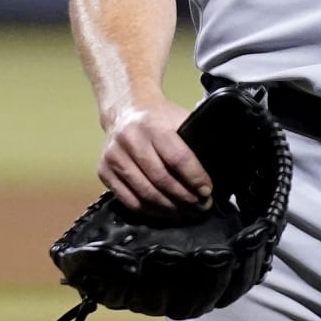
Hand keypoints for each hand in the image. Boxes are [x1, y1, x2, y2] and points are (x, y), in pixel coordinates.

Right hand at [97, 96, 213, 212]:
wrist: (126, 108)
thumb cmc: (158, 118)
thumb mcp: (179, 119)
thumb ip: (194, 141)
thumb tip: (216, 168)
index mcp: (153, 125)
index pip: (178, 158)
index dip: (195, 178)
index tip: (207, 191)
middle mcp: (130, 139)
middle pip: (161, 179)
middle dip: (185, 198)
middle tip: (200, 206)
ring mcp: (114, 156)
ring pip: (145, 193)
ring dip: (169, 208)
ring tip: (185, 212)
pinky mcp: (104, 170)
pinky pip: (129, 200)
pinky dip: (149, 210)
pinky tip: (164, 211)